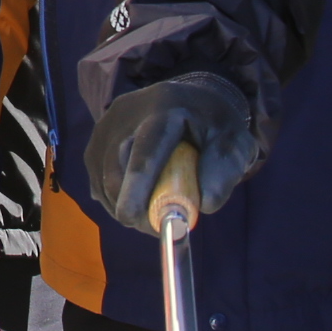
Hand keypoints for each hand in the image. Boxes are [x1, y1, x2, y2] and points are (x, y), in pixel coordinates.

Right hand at [86, 69, 262, 221]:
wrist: (191, 103)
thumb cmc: (214, 127)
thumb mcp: (235, 144)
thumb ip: (224, 173)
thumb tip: (204, 206)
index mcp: (166, 108)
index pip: (145, 150)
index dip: (135, 186)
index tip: (130, 217)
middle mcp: (128, 113)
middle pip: (116, 168)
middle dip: (131, 205)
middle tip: (155, 227)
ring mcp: (106, 126)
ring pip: (103, 179)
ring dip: (123, 205)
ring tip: (153, 211)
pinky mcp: (96, 141)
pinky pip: (98, 181)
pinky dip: (115, 199)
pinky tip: (137, 197)